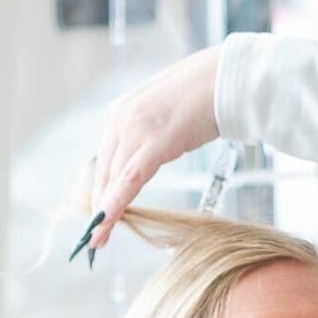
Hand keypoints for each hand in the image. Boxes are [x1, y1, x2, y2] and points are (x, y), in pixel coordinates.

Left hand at [73, 46, 227, 249]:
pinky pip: (130, 179)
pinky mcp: (154, 142)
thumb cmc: (203, 95)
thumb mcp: (163, 114)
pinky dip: (117, 203)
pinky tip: (106, 221)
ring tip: (98, 238)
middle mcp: (120, 118)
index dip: (100, 190)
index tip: (96, 214)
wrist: (225, 79)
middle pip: (104, 171)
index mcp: (120, 111)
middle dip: (98, 206)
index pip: (104, 159)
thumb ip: (147, 133)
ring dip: (105, 212)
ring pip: (113, 178)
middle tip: (92, 235)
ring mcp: (135, 128)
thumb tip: (144, 156)